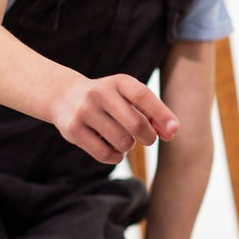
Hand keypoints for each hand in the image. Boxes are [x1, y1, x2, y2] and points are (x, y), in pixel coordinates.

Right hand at [51, 73, 178, 163]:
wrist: (64, 96)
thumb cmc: (109, 100)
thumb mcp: (128, 97)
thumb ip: (152, 113)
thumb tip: (171, 132)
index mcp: (118, 82)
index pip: (143, 95)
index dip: (161, 114)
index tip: (173, 130)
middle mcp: (100, 93)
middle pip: (135, 123)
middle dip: (148, 137)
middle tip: (148, 139)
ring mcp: (84, 111)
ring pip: (121, 141)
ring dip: (129, 147)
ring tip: (124, 140)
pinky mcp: (73, 130)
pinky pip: (105, 154)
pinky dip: (116, 157)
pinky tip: (114, 150)